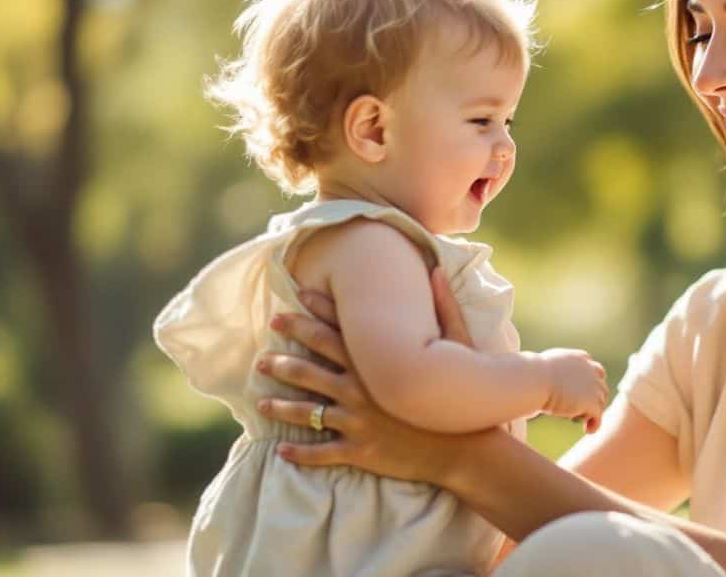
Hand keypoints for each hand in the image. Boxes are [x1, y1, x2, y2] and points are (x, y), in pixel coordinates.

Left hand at [255, 267, 474, 482]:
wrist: (465, 450)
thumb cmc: (460, 397)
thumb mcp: (459, 345)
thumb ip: (444, 307)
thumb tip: (434, 270)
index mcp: (376, 362)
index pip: (336, 329)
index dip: (313, 311)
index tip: (294, 297)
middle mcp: (358, 390)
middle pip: (308, 369)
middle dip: (282, 359)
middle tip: (261, 352)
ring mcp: (356, 422)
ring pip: (306, 412)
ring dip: (279, 407)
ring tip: (260, 402)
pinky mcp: (359, 451)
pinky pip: (321, 453)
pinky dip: (299, 454)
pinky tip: (281, 452)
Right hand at [536, 348, 608, 432]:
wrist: (535, 379)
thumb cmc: (533, 374)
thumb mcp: (548, 366)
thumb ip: (556, 372)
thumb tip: (551, 379)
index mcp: (582, 358)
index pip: (596, 370)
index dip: (591, 384)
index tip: (582, 394)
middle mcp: (591, 369)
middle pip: (601, 388)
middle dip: (593, 399)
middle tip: (580, 409)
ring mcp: (594, 386)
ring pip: (600, 403)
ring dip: (592, 412)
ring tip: (575, 419)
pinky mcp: (592, 402)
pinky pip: (598, 416)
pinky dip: (594, 424)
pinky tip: (587, 430)